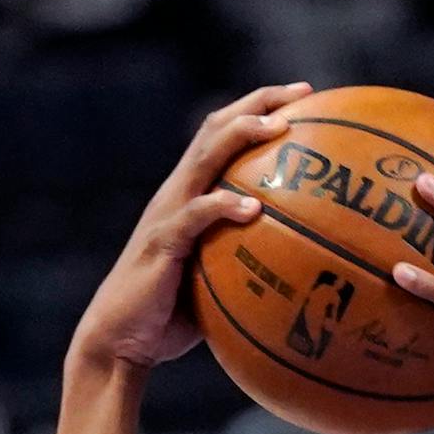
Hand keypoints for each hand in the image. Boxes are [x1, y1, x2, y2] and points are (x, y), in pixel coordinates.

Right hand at [70, 83, 313, 370]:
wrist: (121, 340)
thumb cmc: (173, 316)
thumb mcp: (221, 280)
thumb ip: (253, 261)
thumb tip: (312, 269)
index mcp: (191, 195)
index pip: (223, 136)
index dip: (260, 109)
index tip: (305, 97)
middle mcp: (178, 193)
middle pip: (216, 130)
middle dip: (258, 104)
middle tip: (302, 94)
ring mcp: (167, 214)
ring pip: (204, 160)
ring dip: (242, 137)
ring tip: (280, 129)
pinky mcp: (161, 244)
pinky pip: (194, 218)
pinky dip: (222, 207)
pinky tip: (252, 207)